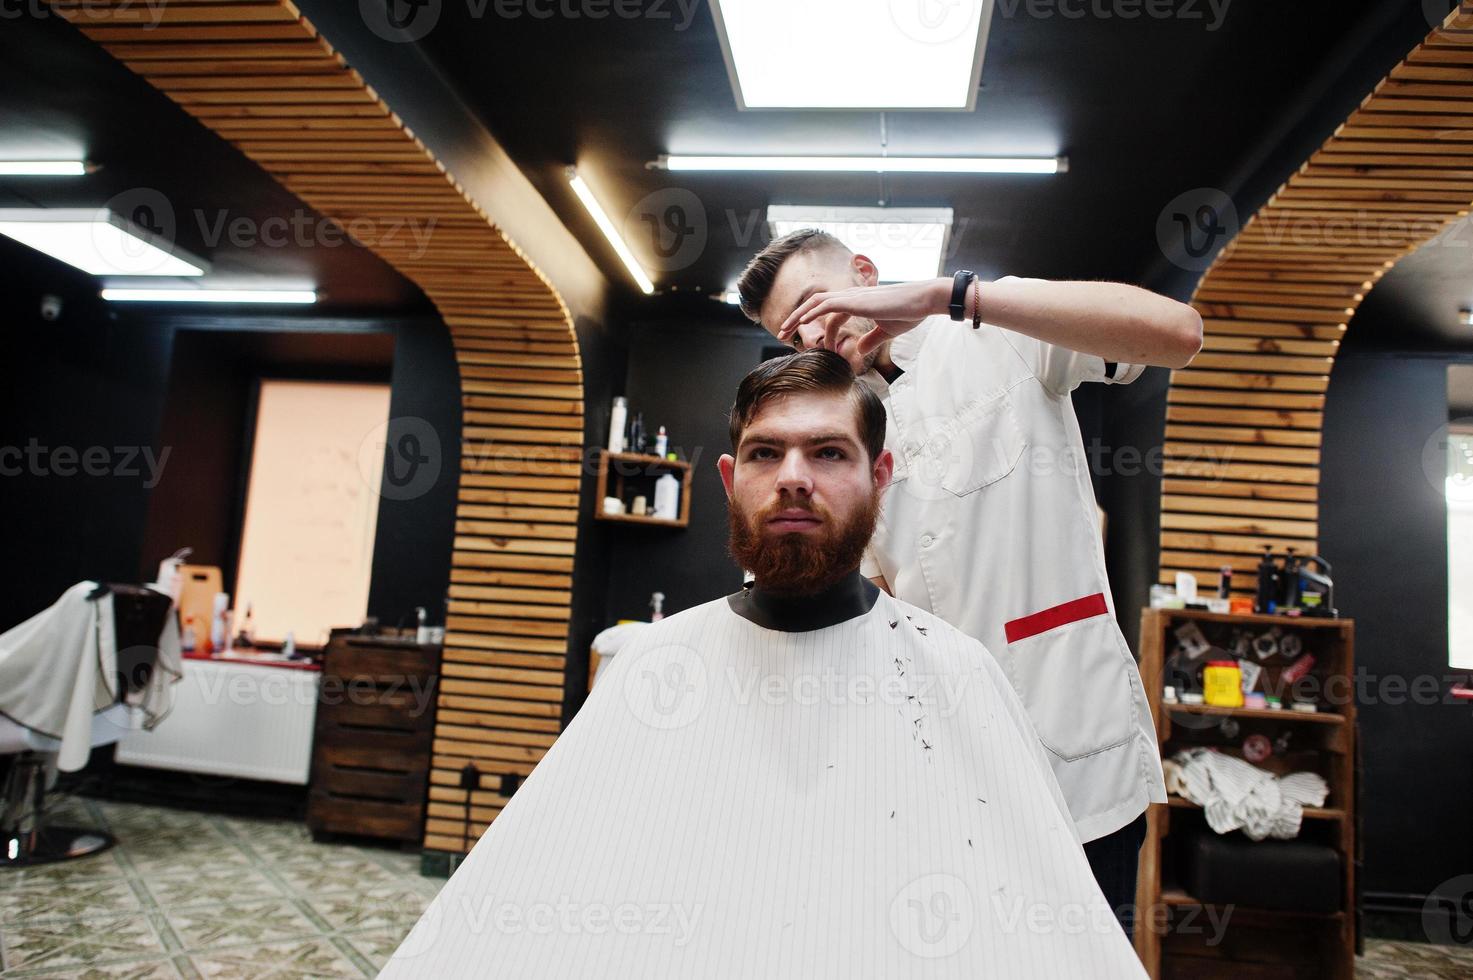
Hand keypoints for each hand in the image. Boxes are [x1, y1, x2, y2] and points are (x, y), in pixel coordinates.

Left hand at [777, 279, 949, 356]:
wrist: (923, 300)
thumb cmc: (909, 312)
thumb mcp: (886, 331)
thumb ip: (871, 339)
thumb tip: (858, 350)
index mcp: (858, 302)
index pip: (829, 313)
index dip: (819, 329)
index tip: (814, 348)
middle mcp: (851, 296)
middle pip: (815, 304)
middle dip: (797, 318)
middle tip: (782, 334)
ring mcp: (852, 296)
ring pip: (815, 303)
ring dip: (797, 316)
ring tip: (783, 331)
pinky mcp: (855, 300)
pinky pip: (826, 305)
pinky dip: (811, 313)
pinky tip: (800, 323)